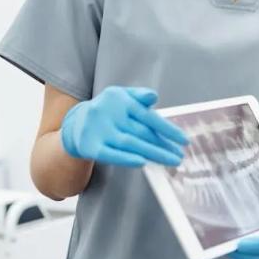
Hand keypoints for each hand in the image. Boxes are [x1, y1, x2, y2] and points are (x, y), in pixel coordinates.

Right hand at [60, 86, 188, 167]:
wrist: (74, 123)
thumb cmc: (107, 110)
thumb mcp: (120, 97)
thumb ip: (139, 96)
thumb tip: (154, 96)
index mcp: (120, 100)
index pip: (148, 116)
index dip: (167, 129)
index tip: (183, 140)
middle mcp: (109, 114)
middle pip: (141, 132)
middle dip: (163, 145)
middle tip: (179, 155)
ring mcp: (99, 130)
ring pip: (130, 143)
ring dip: (152, 153)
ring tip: (170, 160)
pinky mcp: (90, 146)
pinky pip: (110, 154)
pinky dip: (126, 158)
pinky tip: (142, 162)